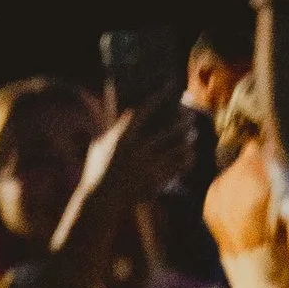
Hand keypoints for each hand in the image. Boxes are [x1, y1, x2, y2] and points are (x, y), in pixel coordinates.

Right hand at [66, 88, 192, 228]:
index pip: (145, 110)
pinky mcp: (155, 181)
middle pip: (168, 130)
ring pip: (177, 148)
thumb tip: (111, 108)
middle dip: (183, 120)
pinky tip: (189, 154)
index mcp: (122, 138)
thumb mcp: (97, 145)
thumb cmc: (96, 171)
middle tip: (190, 113)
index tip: (171, 86)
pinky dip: (185, 159)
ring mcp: (147, 167)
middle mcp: (137, 150)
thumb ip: (106, 127)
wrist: (100, 201)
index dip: (159, 96)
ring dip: (187, 139)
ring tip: (192, 133)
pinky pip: (177, 167)